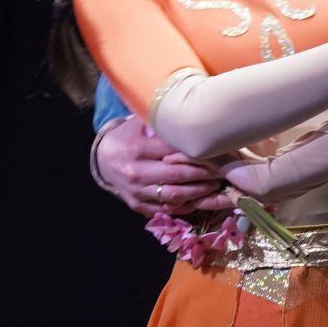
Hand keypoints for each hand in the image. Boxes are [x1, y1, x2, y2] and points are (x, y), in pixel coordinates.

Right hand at [94, 117, 233, 216]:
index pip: (172, 151)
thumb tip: (188, 117)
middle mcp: (136, 172)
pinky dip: (186, 205)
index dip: (196, 151)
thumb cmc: (128, 138)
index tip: (216, 150)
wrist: (102, 161)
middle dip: (204, 174)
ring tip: (218, 185)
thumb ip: (160, 123)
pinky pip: (166, 209)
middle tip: (224, 170)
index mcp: (136, 149)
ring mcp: (137, 192)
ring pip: (174, 195)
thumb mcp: (138, 124)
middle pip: (177, 175)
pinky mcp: (139, 206)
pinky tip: (202, 200)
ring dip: (199, 192)